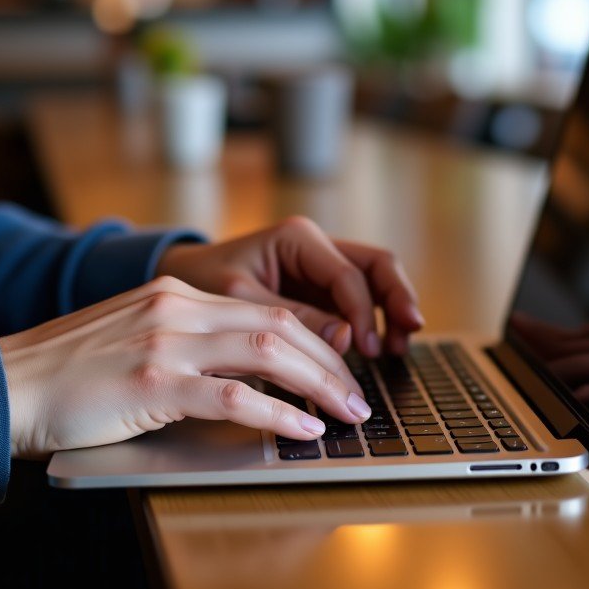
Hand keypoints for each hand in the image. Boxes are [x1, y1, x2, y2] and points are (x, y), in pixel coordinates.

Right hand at [0, 276, 372, 458]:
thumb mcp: (136, 336)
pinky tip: (304, 428)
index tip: (341, 365)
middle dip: (330, 361)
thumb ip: (187, 342)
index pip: (268, 309)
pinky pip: (235, 396)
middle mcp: (179, 308)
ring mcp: (167, 343)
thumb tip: (246, 372)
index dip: (315, 339)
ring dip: (319, 384)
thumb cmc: (68, 371)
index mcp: (177, 295)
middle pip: (281, 325)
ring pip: (269, 353)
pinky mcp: (153, 383)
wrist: (3, 384)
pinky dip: (279, 413)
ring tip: (347, 411)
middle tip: (358, 394)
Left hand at [156, 216, 423, 355]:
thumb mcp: (239, 302)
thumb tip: (346, 338)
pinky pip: (360, 300)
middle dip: (397, 298)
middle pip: (377, 265)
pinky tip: (380, 349)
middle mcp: (317, 247)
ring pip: (377, 280)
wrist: (178, 282)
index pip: (347, 273)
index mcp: (298, 239)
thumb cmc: (200, 286)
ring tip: (399, 346)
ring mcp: (323, 267)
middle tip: (410, 330)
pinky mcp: (321, 290)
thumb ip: (292, 317)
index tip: (364, 348)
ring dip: (392, 310)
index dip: (362, 311)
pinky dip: (375, 321)